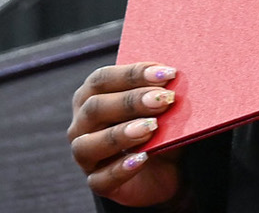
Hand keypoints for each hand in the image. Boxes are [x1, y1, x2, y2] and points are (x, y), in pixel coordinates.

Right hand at [68, 62, 183, 206]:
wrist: (166, 171)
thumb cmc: (159, 130)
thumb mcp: (163, 110)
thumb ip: (163, 95)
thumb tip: (177, 78)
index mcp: (91, 96)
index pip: (102, 79)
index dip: (132, 74)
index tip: (167, 74)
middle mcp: (82, 125)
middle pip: (95, 108)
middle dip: (130, 101)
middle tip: (163, 99)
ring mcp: (85, 157)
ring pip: (88, 145)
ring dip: (120, 134)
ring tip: (151, 127)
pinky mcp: (97, 183)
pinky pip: (100, 179)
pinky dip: (121, 169)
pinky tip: (143, 158)